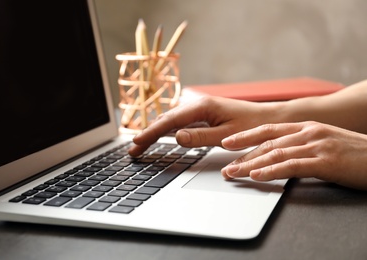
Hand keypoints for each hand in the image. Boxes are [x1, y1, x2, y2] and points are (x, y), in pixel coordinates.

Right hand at [129, 96, 272, 156]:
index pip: (170, 122)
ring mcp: (200, 109)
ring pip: (171, 121)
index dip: (151, 133)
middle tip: (133, 149)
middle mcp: (198, 105)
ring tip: (141, 144)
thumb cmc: (253, 126)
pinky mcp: (204, 115)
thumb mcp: (227, 135)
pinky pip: (180, 122)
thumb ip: (201, 137)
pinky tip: (160, 136)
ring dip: (155, 133)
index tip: (137, 142)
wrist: (270, 118)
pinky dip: (167, 131)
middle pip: (166, 120)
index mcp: (202, 107)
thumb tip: (176, 137)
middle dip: (148, 134)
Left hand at [221, 121, 366, 189]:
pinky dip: (272, 171)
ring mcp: (317, 145)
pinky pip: (292, 166)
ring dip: (250, 165)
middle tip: (226, 166)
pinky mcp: (326, 161)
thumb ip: (303, 144)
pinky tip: (257, 177)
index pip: (269, 130)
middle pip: (268, 143)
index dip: (246, 136)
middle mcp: (309, 133)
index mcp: (307, 127)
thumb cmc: (356, 153)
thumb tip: (281, 153)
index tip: (228, 142)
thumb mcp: (325, 142)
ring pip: (275, 154)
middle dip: (243, 155)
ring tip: (233, 173)